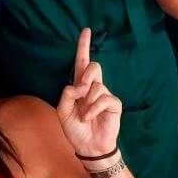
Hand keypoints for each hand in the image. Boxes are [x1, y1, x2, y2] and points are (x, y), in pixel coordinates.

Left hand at [55, 29, 121, 157]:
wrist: (88, 146)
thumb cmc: (75, 129)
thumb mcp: (62, 112)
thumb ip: (66, 95)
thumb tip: (77, 85)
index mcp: (80, 86)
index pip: (82, 62)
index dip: (83, 46)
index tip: (86, 30)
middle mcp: (93, 87)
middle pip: (93, 67)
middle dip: (85, 77)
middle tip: (79, 93)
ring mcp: (105, 95)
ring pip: (96, 85)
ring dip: (86, 102)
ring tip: (84, 116)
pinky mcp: (114, 104)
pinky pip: (104, 98)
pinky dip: (93, 109)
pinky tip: (89, 118)